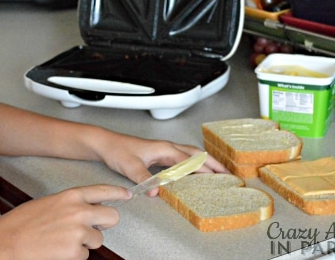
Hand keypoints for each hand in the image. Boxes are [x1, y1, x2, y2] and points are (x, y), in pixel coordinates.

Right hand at [0, 185, 130, 259]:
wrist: (7, 241)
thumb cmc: (23, 222)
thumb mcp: (50, 203)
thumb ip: (72, 204)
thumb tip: (89, 209)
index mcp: (71, 196)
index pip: (103, 191)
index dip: (118, 193)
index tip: (128, 194)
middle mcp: (80, 211)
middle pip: (112, 217)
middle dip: (105, 224)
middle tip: (91, 228)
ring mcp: (79, 232)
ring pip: (97, 240)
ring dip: (84, 243)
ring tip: (61, 241)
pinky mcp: (76, 252)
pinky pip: (84, 256)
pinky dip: (73, 256)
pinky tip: (57, 251)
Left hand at [96, 133, 228, 196]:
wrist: (106, 143)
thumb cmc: (117, 150)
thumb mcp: (130, 166)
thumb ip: (144, 178)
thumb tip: (156, 191)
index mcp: (164, 148)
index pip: (188, 160)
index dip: (203, 170)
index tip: (217, 178)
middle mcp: (167, 147)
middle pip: (196, 154)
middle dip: (213, 163)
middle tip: (227, 173)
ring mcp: (164, 150)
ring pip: (190, 155)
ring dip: (205, 162)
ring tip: (218, 172)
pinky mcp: (159, 154)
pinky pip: (182, 158)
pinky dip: (193, 164)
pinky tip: (194, 172)